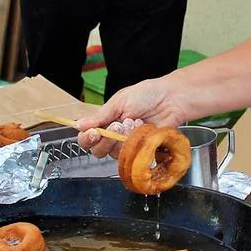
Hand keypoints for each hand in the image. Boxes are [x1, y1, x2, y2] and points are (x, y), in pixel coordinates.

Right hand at [77, 76, 192, 156]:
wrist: (172, 99)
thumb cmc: (147, 95)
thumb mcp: (120, 101)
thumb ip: (100, 116)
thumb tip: (79, 125)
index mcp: (105, 122)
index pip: (87, 138)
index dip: (87, 139)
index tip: (95, 133)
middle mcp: (114, 136)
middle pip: (98, 151)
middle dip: (107, 139)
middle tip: (118, 124)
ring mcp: (128, 145)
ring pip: (115, 154)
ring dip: (124, 138)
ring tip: (135, 122)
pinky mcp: (142, 151)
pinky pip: (132, 156)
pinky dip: (136, 143)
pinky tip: (143, 129)